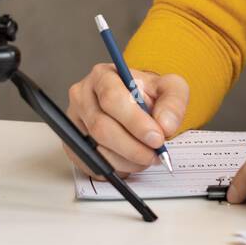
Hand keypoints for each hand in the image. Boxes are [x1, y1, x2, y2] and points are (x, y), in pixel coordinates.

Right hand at [63, 65, 188, 178]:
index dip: (135, 122)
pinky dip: (116, 168)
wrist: (136, 105)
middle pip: (101, 127)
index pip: (112, 98)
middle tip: (155, 155)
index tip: (157, 138)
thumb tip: (165, 125)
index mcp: (103, 76)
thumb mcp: (169, 88)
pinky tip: (130, 160)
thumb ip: (173, 102)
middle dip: (133, 147)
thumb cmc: (148, 95)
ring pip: (98, 150)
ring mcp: (74, 122)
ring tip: (146, 156)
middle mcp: (82, 96)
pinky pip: (92, 164)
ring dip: (128, 161)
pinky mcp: (72, 145)